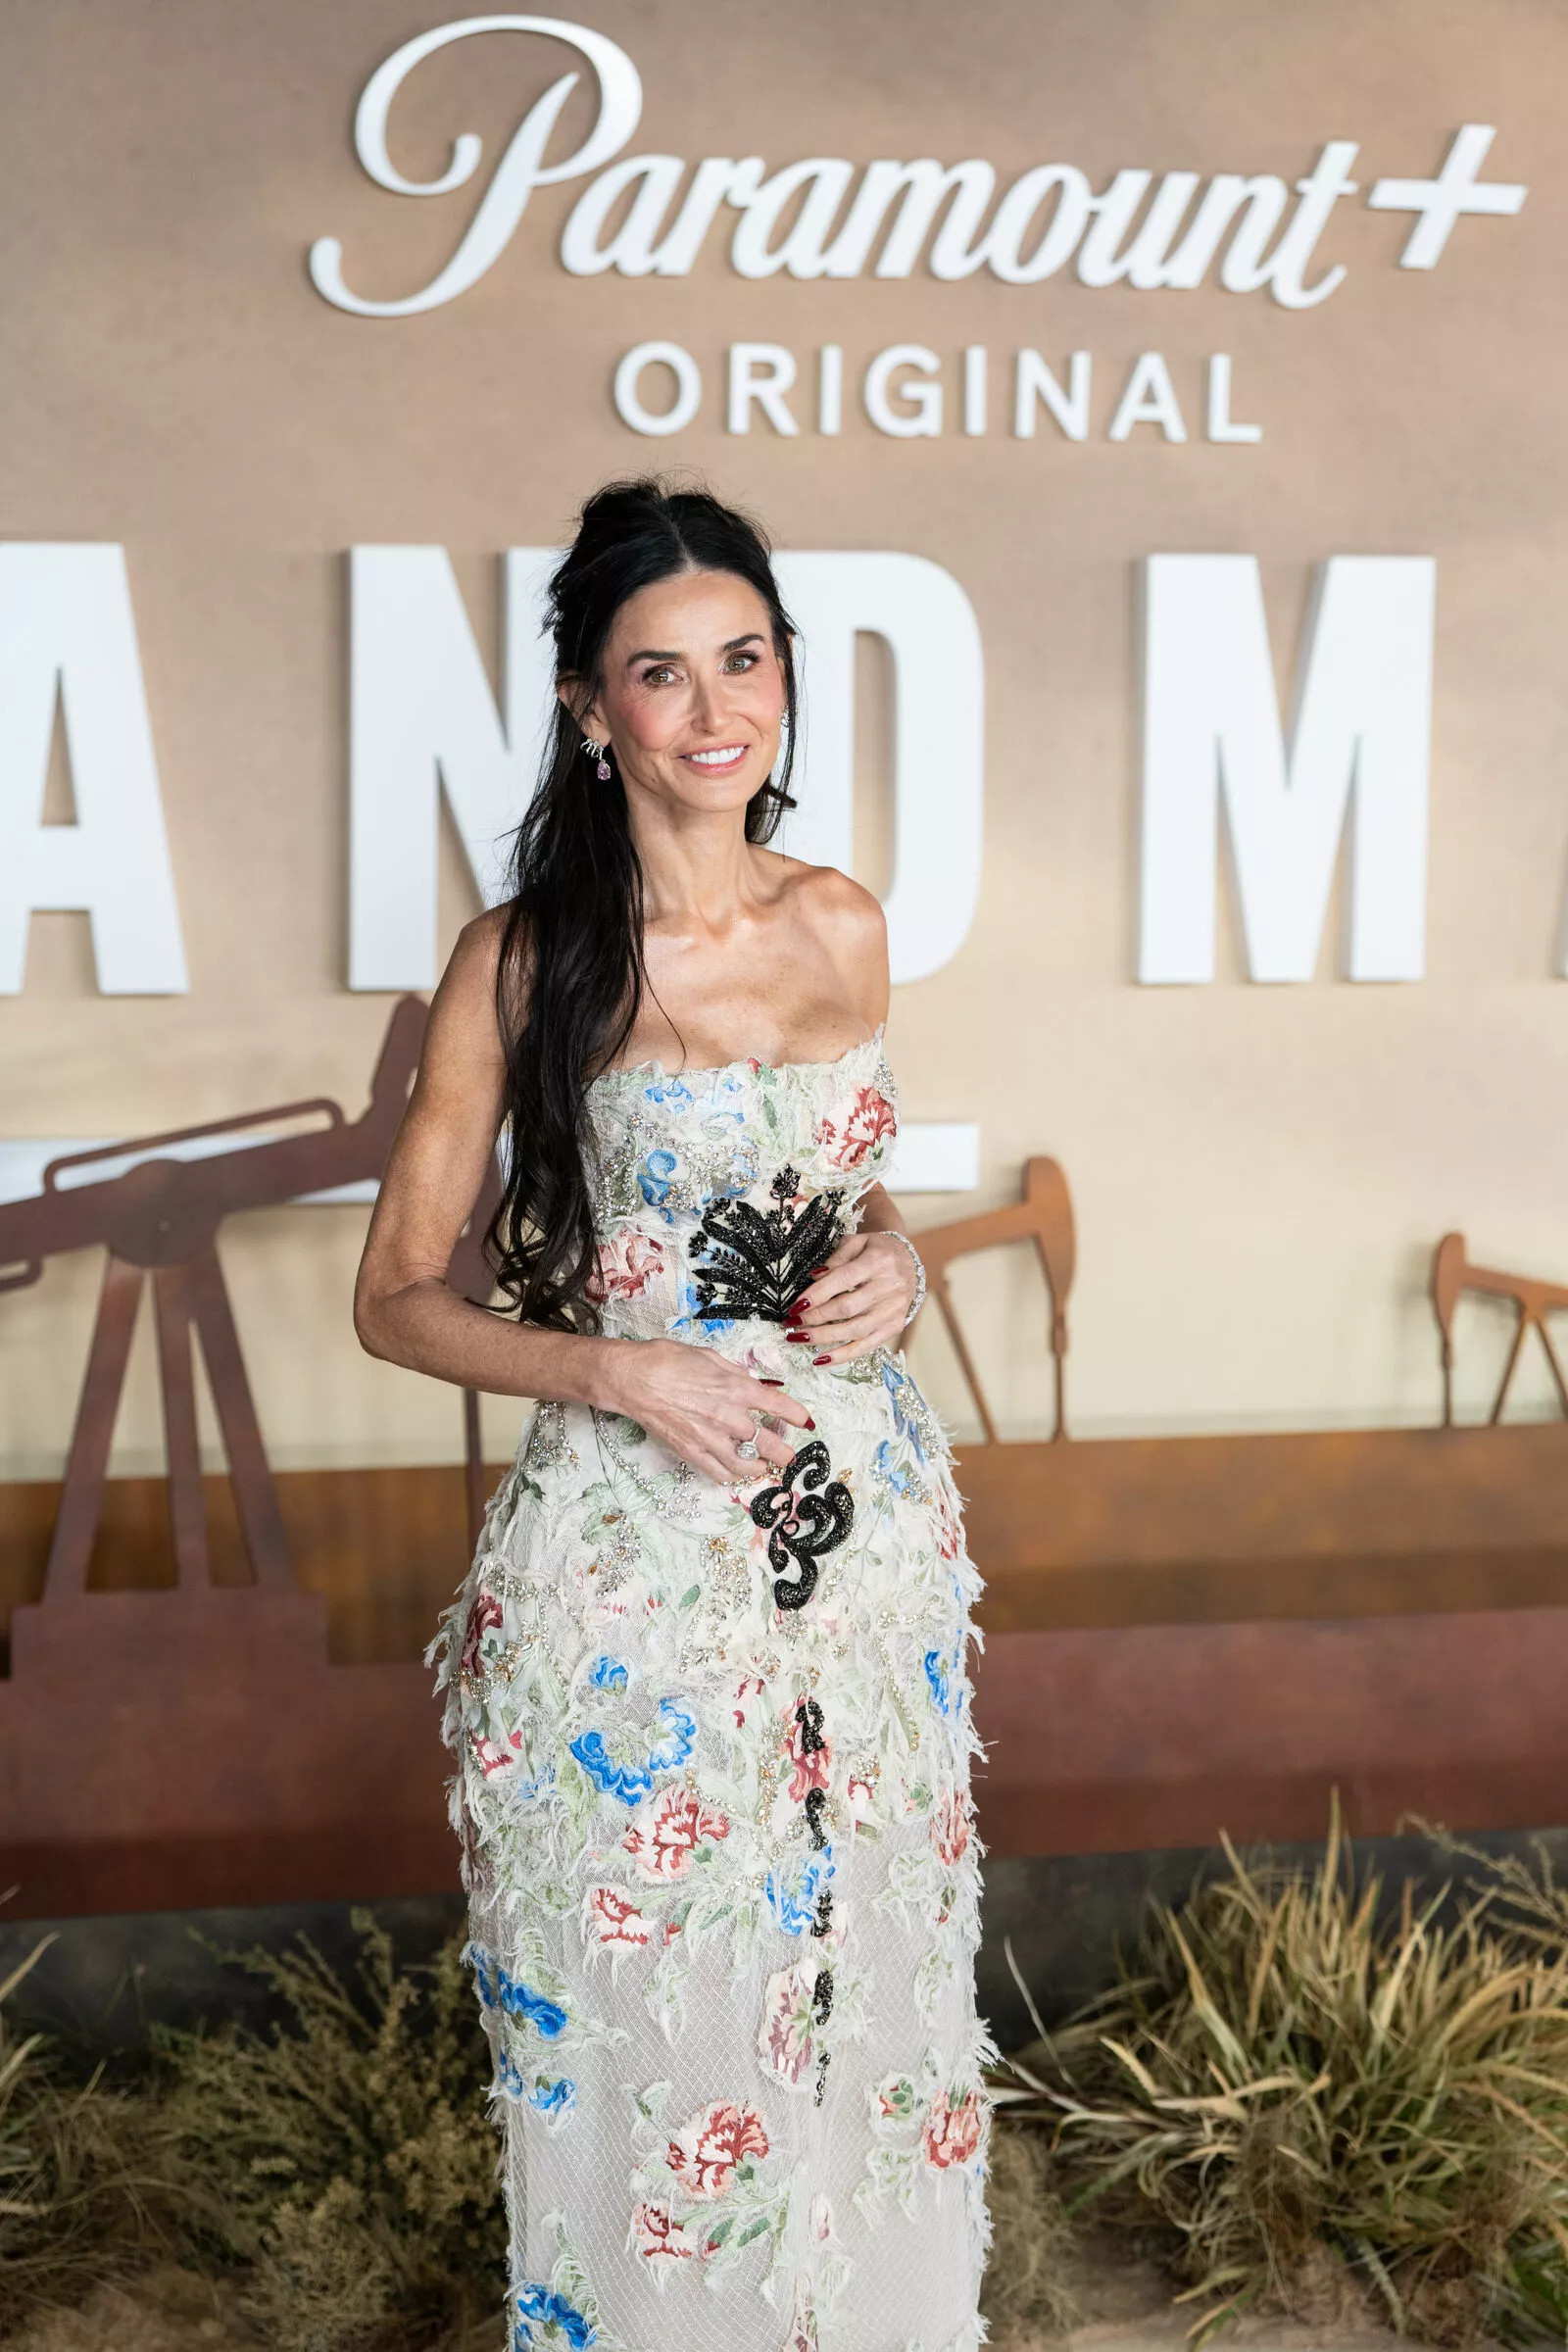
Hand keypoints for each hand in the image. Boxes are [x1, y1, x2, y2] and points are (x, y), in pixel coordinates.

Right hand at [597, 1338, 814, 1486]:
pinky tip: (737, 1470)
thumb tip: (751, 1382)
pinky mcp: (692, 1452)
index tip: (805, 1422)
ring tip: (765, 1466)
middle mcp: (729, 1416)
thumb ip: (735, 1373)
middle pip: (770, 1444)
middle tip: (788, 1454)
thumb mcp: (710, 1356)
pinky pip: (720, 1473)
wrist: (633, 1379)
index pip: (780, 1407)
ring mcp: (710, 1438)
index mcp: (737, 1388)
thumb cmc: (668, 1360)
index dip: (798, 1416)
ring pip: (747, 1464)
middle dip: (784, 1452)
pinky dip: (733, 1475)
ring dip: (761, 1467)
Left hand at [783, 1231, 915, 1365]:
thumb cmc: (877, 1250)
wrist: (909, 1261)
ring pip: (856, 1330)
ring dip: (824, 1337)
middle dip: (816, 1317)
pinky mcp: (895, 1326)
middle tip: (792, 1323)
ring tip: (799, 1338)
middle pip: (848, 1308)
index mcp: (878, 1261)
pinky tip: (822, 1359)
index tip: (796, 1306)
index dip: (818, 1294)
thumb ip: (836, 1259)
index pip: (843, 1279)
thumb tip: (814, 1278)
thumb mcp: (856, 1242)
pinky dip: (843, 1355)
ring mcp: (893, 1310)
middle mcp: (890, 1287)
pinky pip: (867, 1346)